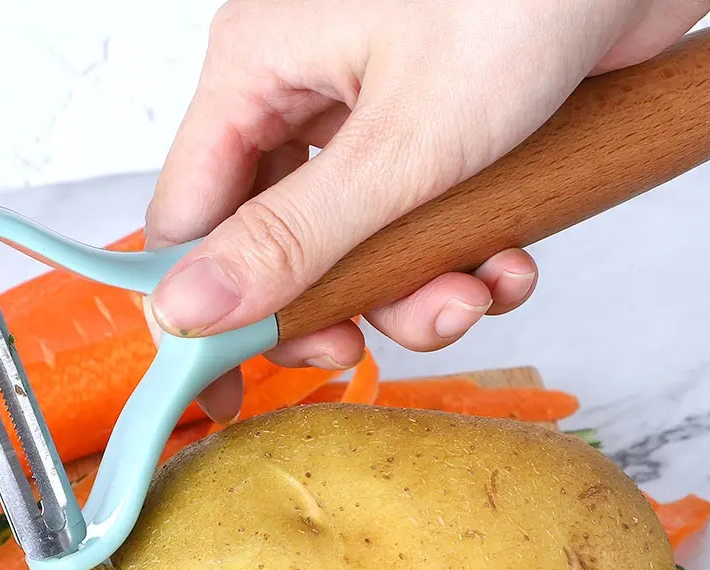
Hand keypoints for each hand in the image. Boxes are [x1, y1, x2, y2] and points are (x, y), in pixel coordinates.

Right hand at [144, 0, 709, 419]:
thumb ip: (293, 236)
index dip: (204, 313)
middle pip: (282, 246)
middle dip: (336, 307)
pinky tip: (512, 263)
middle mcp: (307, 92)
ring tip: (478, 293)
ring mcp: (378, 117)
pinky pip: (427, 229)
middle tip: (358, 351)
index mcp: (259, 70)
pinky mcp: (444, 139)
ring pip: (363, 250)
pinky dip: (468, 261)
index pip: (190, 217)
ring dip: (421, 294)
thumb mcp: (400, 144)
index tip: (228, 390)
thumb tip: (187, 310)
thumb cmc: (522, 1)